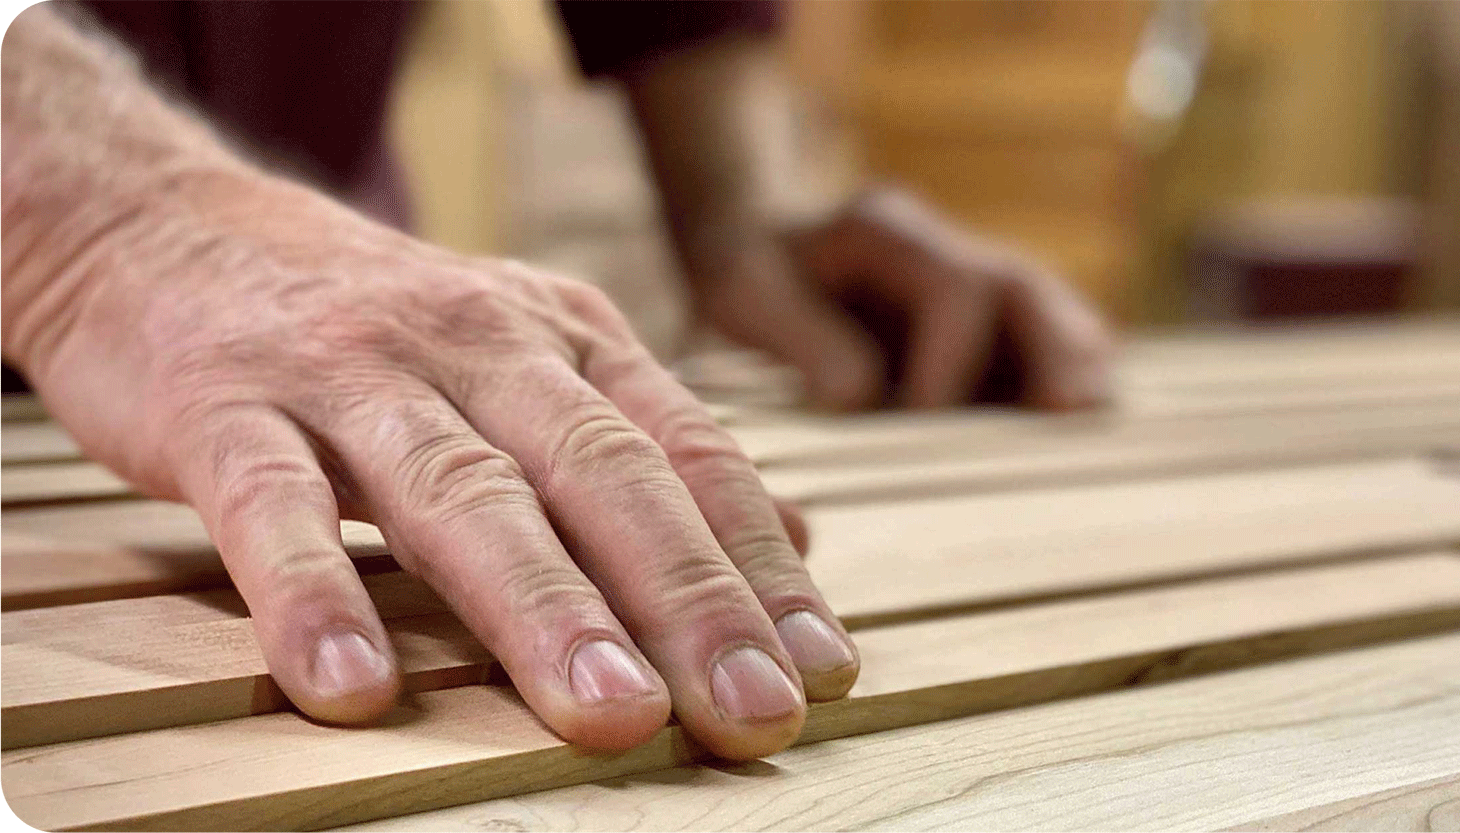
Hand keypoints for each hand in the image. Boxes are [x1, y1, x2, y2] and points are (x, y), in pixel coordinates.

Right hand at [9, 170, 854, 758]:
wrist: (170, 225)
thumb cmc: (381, 325)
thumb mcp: (537, 358)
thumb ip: (656, 446)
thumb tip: (797, 537)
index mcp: (569, 341)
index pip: (689, 455)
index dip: (760, 563)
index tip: (823, 667)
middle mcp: (481, 345)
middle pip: (604, 476)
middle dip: (689, 599)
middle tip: (755, 712)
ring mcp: (353, 372)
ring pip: (465, 493)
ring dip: (546, 609)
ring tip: (614, 717)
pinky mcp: (226, 407)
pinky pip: (275, 506)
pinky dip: (314, 595)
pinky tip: (351, 690)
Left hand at [684, 189, 1114, 410]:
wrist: (752, 249)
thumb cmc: (745, 272)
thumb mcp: (743, 291)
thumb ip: (798, 335)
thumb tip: (863, 397)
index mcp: (889, 229)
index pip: (957, 291)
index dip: (953, 361)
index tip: (926, 420)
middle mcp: (948, 250)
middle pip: (1029, 293)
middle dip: (1056, 355)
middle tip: (1071, 416)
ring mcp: (975, 287)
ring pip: (1053, 318)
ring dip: (1073, 373)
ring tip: (1090, 433)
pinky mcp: (985, 332)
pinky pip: (1046, 350)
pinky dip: (1060, 389)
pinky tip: (1069, 440)